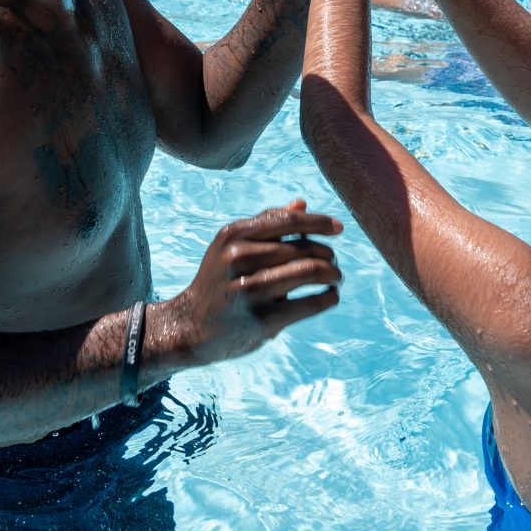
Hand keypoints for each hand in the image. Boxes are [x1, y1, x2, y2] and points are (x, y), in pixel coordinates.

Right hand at [162, 201, 342, 366]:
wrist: (190, 327)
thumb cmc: (219, 280)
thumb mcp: (232, 246)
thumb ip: (265, 224)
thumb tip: (302, 203)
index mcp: (233, 234)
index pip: (288, 221)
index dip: (319, 222)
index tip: (339, 228)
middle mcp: (239, 258)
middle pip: (303, 248)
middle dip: (328, 254)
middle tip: (334, 263)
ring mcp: (250, 289)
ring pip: (310, 272)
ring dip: (333, 274)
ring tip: (336, 277)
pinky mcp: (261, 320)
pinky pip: (309, 303)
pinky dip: (328, 298)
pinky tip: (331, 296)